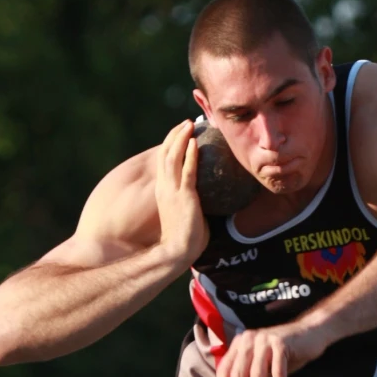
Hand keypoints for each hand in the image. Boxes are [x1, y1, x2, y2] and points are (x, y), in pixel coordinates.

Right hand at [155, 120, 208, 264]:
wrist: (177, 252)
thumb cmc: (186, 240)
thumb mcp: (189, 215)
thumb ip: (195, 202)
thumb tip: (213, 197)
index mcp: (163, 192)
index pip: (164, 163)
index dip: (171, 146)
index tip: (180, 135)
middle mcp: (164, 188)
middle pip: (165, 154)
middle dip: (174, 136)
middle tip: (185, 123)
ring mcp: (172, 191)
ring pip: (173, 157)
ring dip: (180, 138)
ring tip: (188, 125)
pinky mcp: (184, 196)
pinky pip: (187, 170)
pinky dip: (190, 154)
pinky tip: (195, 142)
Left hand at [213, 322, 328, 376]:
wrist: (308, 333)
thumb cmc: (282, 353)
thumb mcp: (259, 363)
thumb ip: (241, 374)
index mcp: (240, 343)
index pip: (224, 368)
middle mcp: (249, 339)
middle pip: (238, 374)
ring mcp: (265, 340)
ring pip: (257, 375)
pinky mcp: (282, 344)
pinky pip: (278, 372)